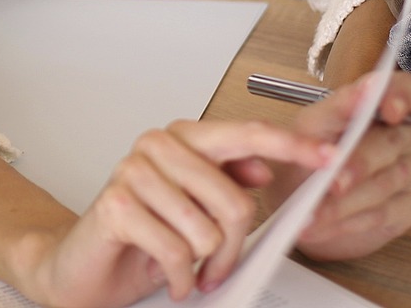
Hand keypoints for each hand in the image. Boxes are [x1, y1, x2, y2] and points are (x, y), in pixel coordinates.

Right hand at [9, 120, 332, 307]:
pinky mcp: (116, 205)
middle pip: (235, 199)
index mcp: (184, 138)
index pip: (248, 134)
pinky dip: (178, 276)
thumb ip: (230, 185)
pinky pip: (177, 252)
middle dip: (234, 247)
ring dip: (204, 265)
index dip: (292, 146)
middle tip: (218, 264)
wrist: (82, 266)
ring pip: (208, 231)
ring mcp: (133, 171)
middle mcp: (158, 145)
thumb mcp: (198, 212)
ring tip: (186, 267)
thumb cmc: (143, 237)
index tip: (328, 157)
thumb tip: (262, 169)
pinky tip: (167, 274)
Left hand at [261, 71, 410, 260]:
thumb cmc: (311, 153)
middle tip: (332, 183)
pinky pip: (385, 213)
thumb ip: (341, 106)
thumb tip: (368, 89)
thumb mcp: (314, 126)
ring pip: (387, 183)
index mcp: (385, 103)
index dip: (402, 97)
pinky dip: (351, 221)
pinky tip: (326, 226)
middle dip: (360, 164)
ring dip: (347, 202)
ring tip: (313, 214)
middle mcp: (408, 134)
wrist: (301, 200)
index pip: (407, 88)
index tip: (390, 110)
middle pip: (393, 143)